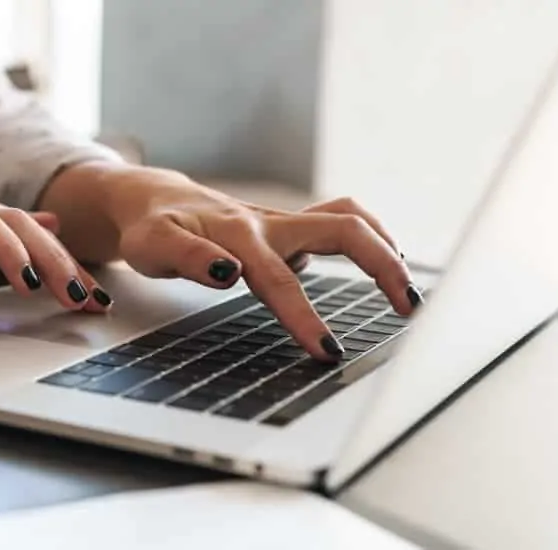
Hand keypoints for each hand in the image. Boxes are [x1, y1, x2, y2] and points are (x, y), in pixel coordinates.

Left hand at [95, 167, 420, 360]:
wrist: (151, 201)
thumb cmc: (150, 229)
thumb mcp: (153, 248)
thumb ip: (188, 259)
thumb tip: (229, 273)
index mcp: (237, 235)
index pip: (278, 281)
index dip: (302, 316)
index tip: (327, 351)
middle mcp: (268, 224)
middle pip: (341, 230)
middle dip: (380, 267)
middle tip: (407, 309)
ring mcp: (282, 223)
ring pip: (347, 220)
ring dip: (383, 249)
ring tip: (407, 290)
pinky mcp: (288, 226)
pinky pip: (338, 222)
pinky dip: (367, 238)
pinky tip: (382, 262)